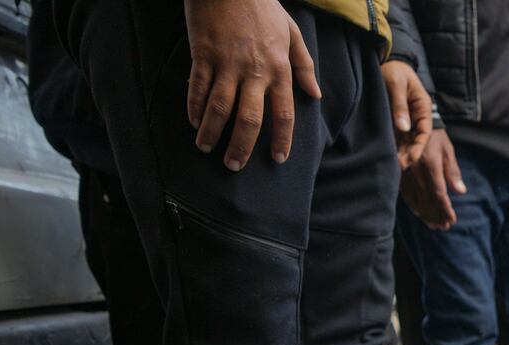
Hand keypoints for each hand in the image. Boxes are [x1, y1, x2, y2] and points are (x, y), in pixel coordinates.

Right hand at [184, 0, 320, 170]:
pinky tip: (194, 121)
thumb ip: (303, 66)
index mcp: (279, 69)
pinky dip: (194, 107)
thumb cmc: (262, 6)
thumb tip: (315, 95)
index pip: (284, 114)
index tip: (277, 159)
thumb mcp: (291, 32)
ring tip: (206, 147)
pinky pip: (197, 88)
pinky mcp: (203, 54)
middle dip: (241, 147)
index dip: (281, 140)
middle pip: (249, 120)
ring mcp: (227, 64)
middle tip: (234, 165)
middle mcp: (254, 71)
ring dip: (211, 132)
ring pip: (218, 108)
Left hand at [381, 61, 432, 169]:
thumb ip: (400, 105)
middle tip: (401, 166)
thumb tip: (403, 127)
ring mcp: (406, 119)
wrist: (384, 62)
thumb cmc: (393, 69)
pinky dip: (394, 147)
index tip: (412, 157)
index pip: (425, 131)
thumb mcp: (397, 83)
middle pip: (416, 139)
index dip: (419, 145)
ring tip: (393, 165)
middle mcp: (416, 116)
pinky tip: (388, 156)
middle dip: (410, 154)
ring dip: (402, 153)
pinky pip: (397, 137)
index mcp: (423, 106)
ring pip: (406, 141)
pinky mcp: (395, 121)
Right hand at [402, 128, 465, 229]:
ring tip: (434, 225)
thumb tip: (461, 192)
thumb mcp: (447, 150)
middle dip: (436, 215)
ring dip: (425, 214)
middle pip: (427, 200)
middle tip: (443, 226)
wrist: (412, 120)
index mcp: (430, 164)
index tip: (452, 220)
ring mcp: (405, 172)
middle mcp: (416, 170)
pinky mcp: (398, 173)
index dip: (445, 209)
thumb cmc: (434, 136)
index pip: (439, 193)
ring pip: (415, 199)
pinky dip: (413, 206)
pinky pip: (405, 193)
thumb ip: (453, 172)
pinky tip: (420, 214)